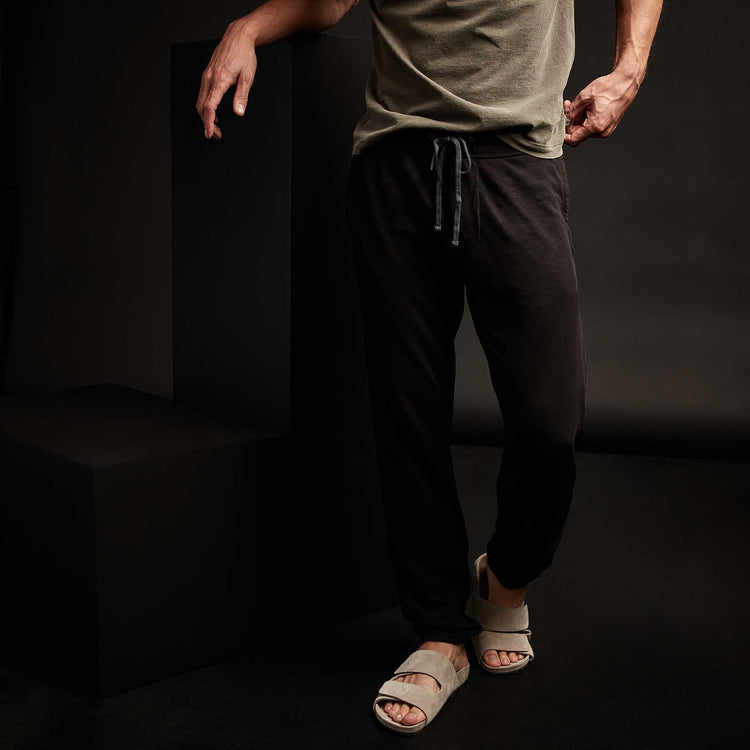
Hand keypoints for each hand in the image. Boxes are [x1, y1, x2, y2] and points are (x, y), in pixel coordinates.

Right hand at [196, 18, 257, 139]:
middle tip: (216, 135)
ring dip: (206, 116)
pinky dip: (206, 106)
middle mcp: (209, 78)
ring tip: (216, 127)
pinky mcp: (208, 74)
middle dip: (207, 123)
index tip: (210, 133)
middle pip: (202, 106)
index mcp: (219, 80)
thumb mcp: (248, 77)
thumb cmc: (244, 55)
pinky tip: (214, 112)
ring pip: (201, 101)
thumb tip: (238, 112)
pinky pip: (203, 93)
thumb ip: (242, 96)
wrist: (238, 36)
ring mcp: (207, 75)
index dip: (209, 122)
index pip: (210, 106)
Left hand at [563, 69, 640, 146]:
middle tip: (568, 106)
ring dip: (579, 119)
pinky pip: (592, 127)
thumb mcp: (584, 97)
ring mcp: (606, 130)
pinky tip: (588, 107)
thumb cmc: (609, 88)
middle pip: (578, 135)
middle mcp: (602, 132)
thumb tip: (564, 120)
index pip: (573, 140)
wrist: (626, 82)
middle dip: (571, 122)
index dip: (563, 134)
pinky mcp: (608, 127)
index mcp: (595, 126)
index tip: (560, 125)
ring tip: (581, 104)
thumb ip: (571, 112)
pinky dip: (587, 119)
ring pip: (585, 131)